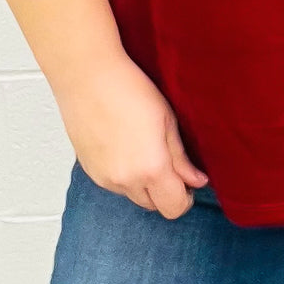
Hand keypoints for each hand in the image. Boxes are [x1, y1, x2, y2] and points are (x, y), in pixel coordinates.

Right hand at [51, 50, 208, 218]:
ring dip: (143, 184)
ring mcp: (104, 178)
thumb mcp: (167, 120)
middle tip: (168, 162)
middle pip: (153, 206)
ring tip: (143, 149)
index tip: (188, 182)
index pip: (174, 208)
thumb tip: (196, 181)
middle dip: (165, 191)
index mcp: (151, 168)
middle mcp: (125, 181)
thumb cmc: (129, 89)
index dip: (185, 198)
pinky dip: (124, 176)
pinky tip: (124, 147)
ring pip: (133, 196)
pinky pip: (114, 186)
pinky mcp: (89, 171)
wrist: (87, 76)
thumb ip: (181, 158)